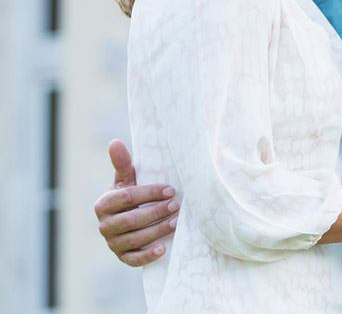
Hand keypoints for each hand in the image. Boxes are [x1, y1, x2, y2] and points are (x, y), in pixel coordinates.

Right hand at [93, 139, 179, 266]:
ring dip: (158, 230)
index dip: (149, 193)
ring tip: (177, 221)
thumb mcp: (127, 180)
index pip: (126, 197)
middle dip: (156, 211)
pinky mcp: (122, 257)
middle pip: (131, 219)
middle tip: (177, 204)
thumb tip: (115, 142)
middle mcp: (104, 225)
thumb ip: (123, 164)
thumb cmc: (132, 195)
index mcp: (103, 204)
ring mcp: (112, 243)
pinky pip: (133, 260)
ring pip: (135, 239)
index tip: (170, 189)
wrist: (131, 219)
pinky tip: (163, 248)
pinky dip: (148, 256)